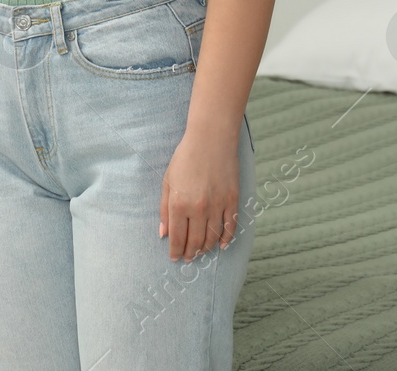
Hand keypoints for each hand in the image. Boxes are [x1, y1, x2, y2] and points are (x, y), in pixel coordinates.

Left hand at [160, 129, 239, 261]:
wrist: (211, 139)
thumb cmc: (185, 158)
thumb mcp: (168, 182)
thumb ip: (164, 210)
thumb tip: (163, 234)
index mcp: (179, 204)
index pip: (177, 238)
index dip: (175, 251)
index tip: (175, 258)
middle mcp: (198, 208)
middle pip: (195, 242)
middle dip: (190, 253)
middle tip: (188, 258)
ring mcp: (217, 205)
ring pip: (213, 238)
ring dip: (206, 249)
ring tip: (201, 252)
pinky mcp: (232, 200)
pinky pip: (230, 226)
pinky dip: (227, 239)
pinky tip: (222, 245)